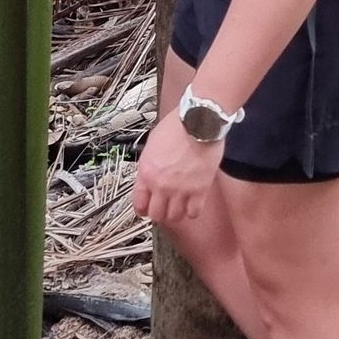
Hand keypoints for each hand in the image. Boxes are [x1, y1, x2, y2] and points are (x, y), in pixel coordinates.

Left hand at [132, 107, 225, 228]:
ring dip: (177, 213)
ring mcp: (180, 190)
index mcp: (146, 173)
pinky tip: (194, 203)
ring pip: (174, 217)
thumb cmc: (178, 126)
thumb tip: (150, 174)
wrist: (199, 120)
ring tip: (180, 206)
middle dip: (160, 213)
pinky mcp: (199, 190)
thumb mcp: (153, 143)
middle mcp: (161, 185)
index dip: (144, 209)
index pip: (139, 204)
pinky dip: (193, 210)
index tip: (148, 209)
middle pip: (157, 215)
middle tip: (165, 207)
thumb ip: (150, 164)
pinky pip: (194, 212)